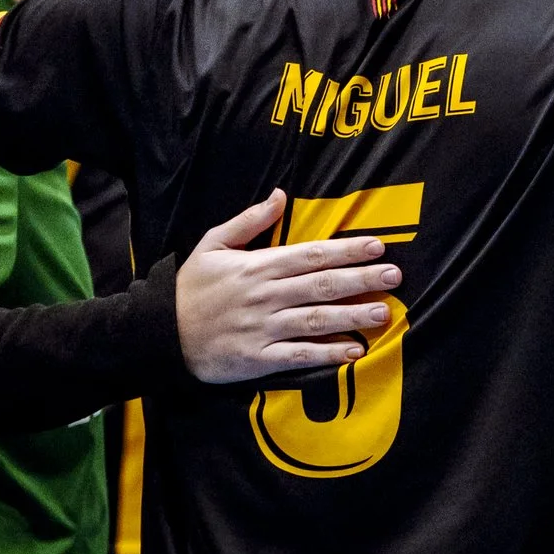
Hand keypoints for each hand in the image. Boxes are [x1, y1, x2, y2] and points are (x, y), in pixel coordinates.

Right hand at [176, 189, 398, 382]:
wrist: (158, 334)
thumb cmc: (190, 288)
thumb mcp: (212, 245)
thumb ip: (249, 221)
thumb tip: (280, 194)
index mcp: (257, 267)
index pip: (311, 255)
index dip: (346, 251)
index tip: (378, 246)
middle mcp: (264, 296)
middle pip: (321, 286)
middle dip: (361, 280)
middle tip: (395, 276)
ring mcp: (261, 328)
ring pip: (314, 320)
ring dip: (352, 316)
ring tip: (384, 312)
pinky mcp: (257, 359)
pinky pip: (297, 355)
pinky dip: (326, 353)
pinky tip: (353, 350)